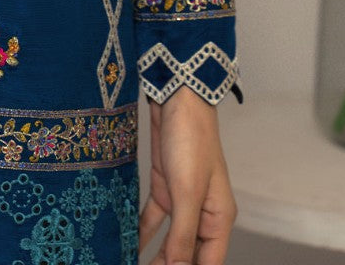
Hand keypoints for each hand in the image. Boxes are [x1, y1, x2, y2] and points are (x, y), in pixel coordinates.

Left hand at [139, 86, 237, 263]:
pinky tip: (126, 244)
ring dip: (153, 256)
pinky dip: (141, 232)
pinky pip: (153, 219)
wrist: (177, 96)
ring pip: (169, 240)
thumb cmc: (191, 140)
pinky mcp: (165, 186)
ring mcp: (183, 200)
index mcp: (218, 219)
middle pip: (188, 255)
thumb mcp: (187, 193)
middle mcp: (203, 214)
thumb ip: (183, 236)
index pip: (208, 264)